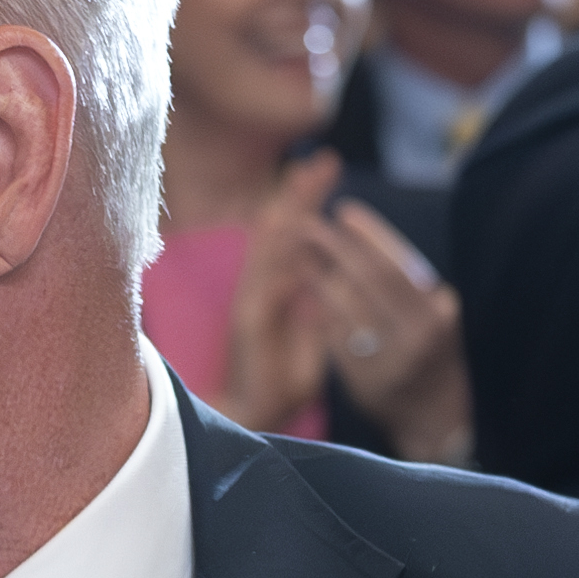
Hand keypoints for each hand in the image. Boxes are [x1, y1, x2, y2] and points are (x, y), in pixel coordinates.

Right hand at [217, 156, 351, 434]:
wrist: (253, 417)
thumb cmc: (282, 382)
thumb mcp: (311, 339)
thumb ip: (317, 310)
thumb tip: (328, 280)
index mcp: (279, 289)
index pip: (296, 236)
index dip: (310, 203)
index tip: (327, 171)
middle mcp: (263, 289)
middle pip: (282, 231)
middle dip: (303, 194)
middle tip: (324, 160)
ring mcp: (254, 303)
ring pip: (271, 248)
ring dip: (290, 213)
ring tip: (305, 181)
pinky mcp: (250, 322)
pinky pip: (266, 281)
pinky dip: (277, 256)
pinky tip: (289, 229)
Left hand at [289, 196, 466, 460]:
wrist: (435, 421)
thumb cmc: (432, 356)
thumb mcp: (435, 317)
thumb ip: (408, 286)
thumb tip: (364, 240)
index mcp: (437, 313)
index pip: (398, 264)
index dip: (369, 234)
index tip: (344, 211)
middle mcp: (415, 335)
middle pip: (367, 279)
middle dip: (335, 246)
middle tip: (308, 222)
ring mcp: (386, 359)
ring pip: (343, 306)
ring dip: (316, 273)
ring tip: (298, 248)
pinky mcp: (360, 378)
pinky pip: (333, 334)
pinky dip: (318, 307)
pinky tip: (304, 288)